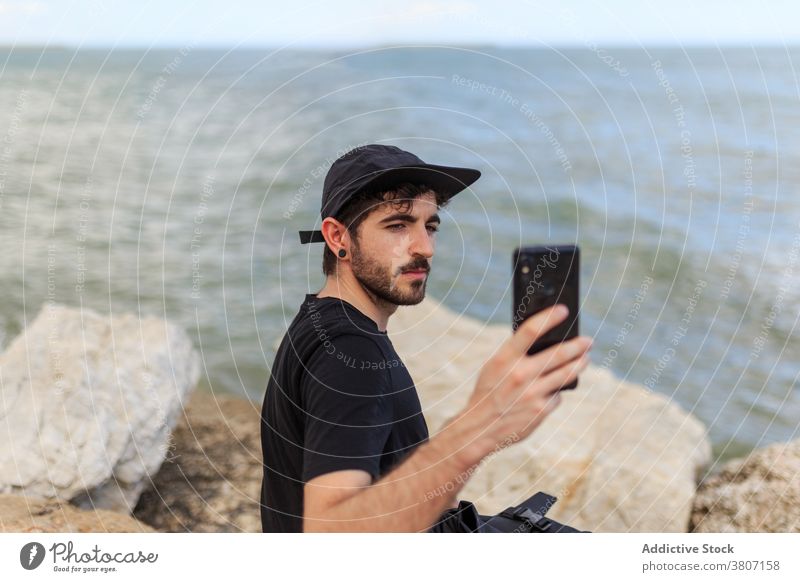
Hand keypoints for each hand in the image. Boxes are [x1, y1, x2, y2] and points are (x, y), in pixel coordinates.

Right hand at [446, 304, 591, 465]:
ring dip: (580, 364)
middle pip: (559, 353)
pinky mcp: (541, 410)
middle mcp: (520, 374)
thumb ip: (515, 354)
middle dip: (578, 345)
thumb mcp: (494, 367)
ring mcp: (532, 393)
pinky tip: (551, 391)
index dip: (549, 318)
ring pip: (567, 373)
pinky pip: (557, 395)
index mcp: (505, 359)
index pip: (530, 331)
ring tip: (585, 359)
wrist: (480, 428)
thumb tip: (543, 339)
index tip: (564, 310)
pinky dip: (556, 392)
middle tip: (588, 341)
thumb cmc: (489, 392)